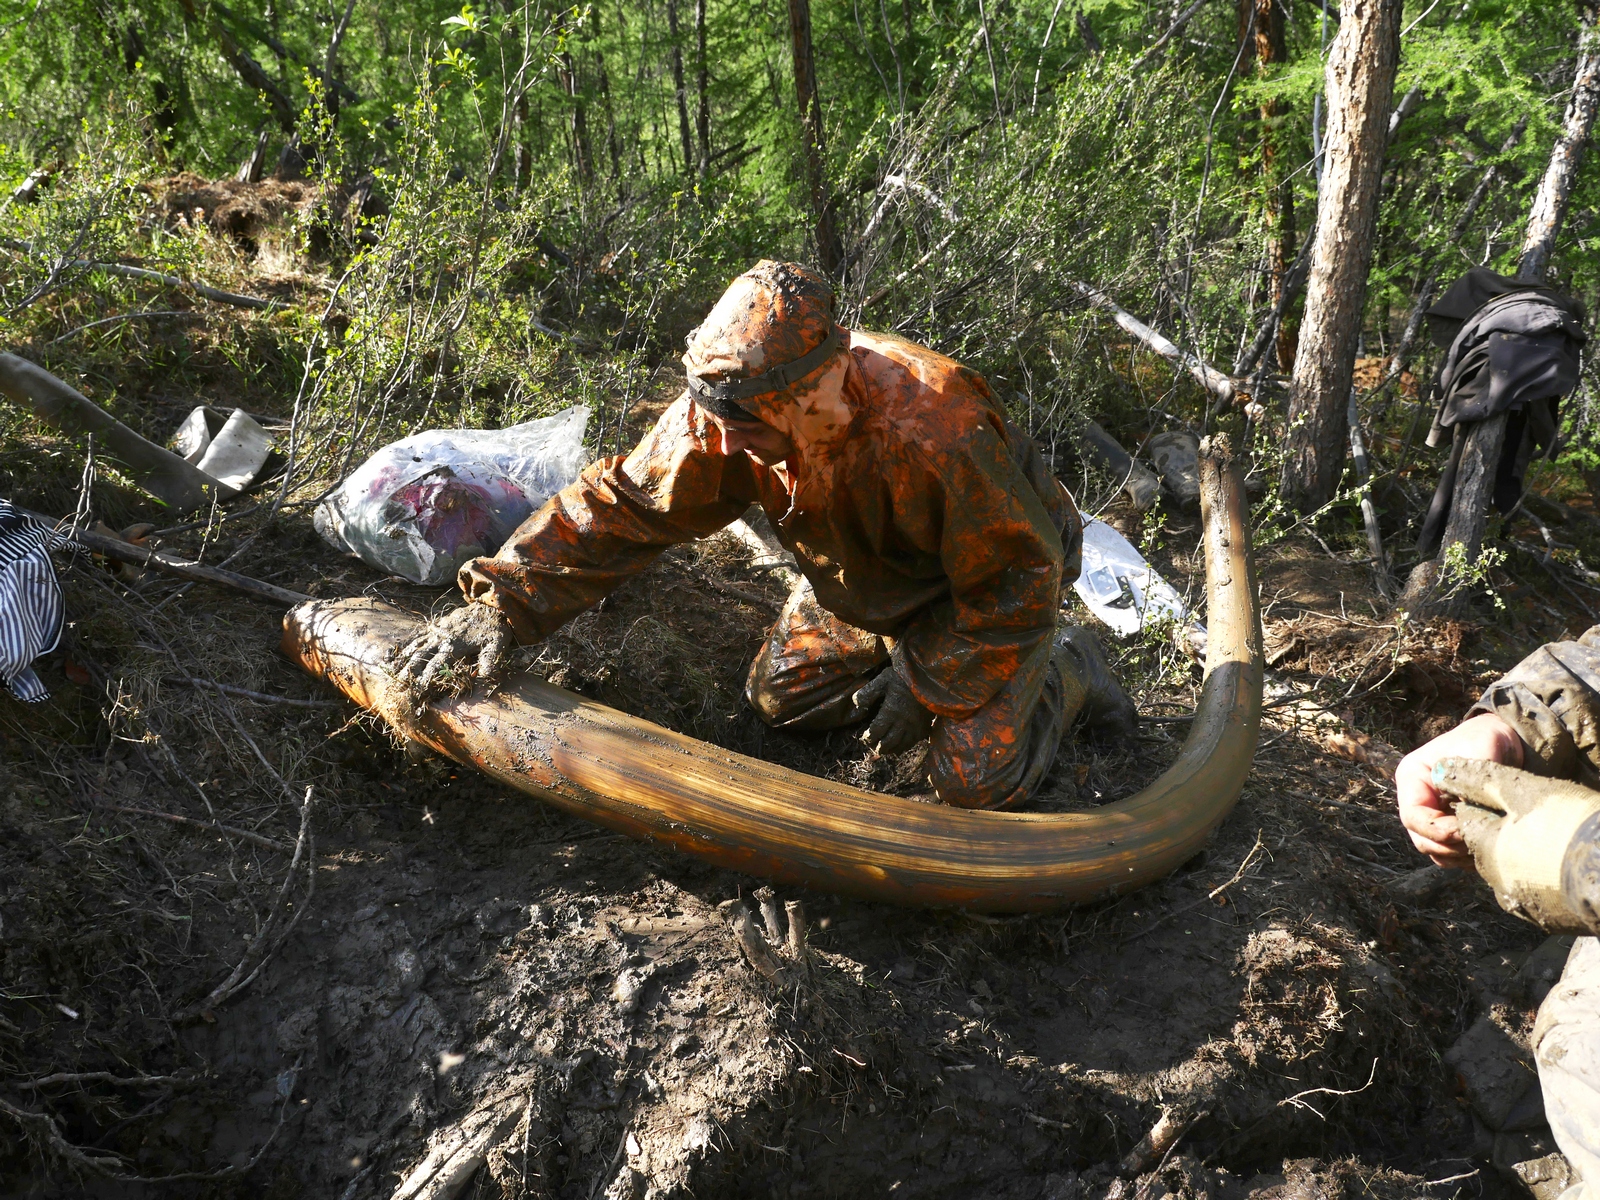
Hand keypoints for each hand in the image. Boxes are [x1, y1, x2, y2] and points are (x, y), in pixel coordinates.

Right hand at [394, 603, 513, 693]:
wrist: (490, 605)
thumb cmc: (495, 628)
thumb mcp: (498, 643)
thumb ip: (491, 659)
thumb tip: (484, 676)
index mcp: (455, 645)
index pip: (435, 665)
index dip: (425, 679)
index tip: (416, 692)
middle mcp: (442, 638)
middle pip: (420, 657)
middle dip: (409, 673)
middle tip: (399, 688)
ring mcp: (437, 631)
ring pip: (416, 647)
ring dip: (404, 661)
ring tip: (394, 675)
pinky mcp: (437, 626)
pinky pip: (418, 637)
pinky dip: (407, 648)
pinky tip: (400, 656)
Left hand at [850, 662, 933, 754]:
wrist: (930, 677)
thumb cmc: (904, 677)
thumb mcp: (883, 679)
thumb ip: (868, 693)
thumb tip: (856, 705)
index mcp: (891, 711)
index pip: (876, 731)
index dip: (868, 737)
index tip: (865, 737)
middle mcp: (903, 723)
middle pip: (887, 742)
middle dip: (877, 747)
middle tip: (872, 747)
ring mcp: (914, 727)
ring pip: (900, 745)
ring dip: (890, 750)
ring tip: (883, 750)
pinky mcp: (924, 727)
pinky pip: (913, 743)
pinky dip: (904, 747)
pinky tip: (899, 747)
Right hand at [1395, 712, 1525, 868]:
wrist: (1503, 740)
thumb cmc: (1486, 739)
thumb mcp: (1480, 749)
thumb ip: (1471, 779)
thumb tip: (1466, 813)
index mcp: (1412, 779)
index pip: (1413, 816)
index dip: (1438, 829)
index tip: (1468, 828)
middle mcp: (1417, 800)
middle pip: (1421, 839)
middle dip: (1450, 846)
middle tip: (1481, 841)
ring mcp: (1432, 816)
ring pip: (1436, 850)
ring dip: (1459, 855)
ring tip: (1487, 846)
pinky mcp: (1450, 827)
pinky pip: (1452, 854)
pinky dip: (1467, 857)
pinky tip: (1490, 849)